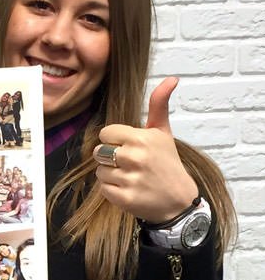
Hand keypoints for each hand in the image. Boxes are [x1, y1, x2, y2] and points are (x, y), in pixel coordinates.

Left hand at [94, 77, 197, 222]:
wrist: (179, 200)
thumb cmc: (167, 163)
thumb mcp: (163, 132)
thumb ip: (159, 105)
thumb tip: (171, 78)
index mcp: (142, 138)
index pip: (106, 133)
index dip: (114, 140)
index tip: (127, 146)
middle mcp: (135, 157)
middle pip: (99, 152)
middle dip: (110, 157)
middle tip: (128, 163)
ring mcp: (129, 179)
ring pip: (99, 171)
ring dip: (110, 174)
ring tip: (130, 176)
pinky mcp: (124, 198)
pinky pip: (102, 188)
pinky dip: (112, 190)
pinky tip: (128, 189)